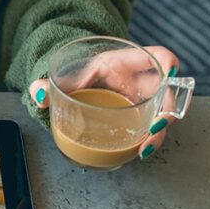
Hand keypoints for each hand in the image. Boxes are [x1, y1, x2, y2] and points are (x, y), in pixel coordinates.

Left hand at [29, 45, 179, 159]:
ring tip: (143, 149)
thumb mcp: (63, 78)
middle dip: (166, 110)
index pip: (155, 55)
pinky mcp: (137, 119)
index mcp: (123, 63)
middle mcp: (139, 82)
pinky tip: (136, 153)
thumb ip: (47, 85)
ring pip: (161, 115)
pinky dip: (146, 141)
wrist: (77, 88)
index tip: (170, 71)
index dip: (167, 60)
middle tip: (154, 128)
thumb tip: (39, 94)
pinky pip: (149, 130)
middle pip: (165, 92)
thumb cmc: (75, 78)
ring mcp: (141, 102)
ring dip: (158, 133)